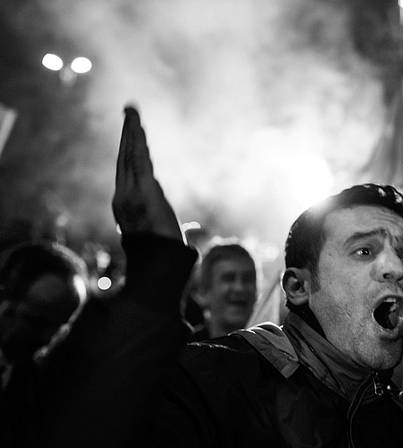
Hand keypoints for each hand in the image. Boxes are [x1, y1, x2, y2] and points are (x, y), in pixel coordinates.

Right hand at [112, 106, 183, 241]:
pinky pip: (141, 162)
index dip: (126, 147)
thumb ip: (152, 210)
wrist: (159, 262)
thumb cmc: (158, 250)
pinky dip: (138, 145)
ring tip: (132, 114)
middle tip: (130, 111)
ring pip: (130, 156)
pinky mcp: (146, 191)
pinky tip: (139, 130)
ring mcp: (132, 193)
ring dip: (132, 133)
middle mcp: (124, 195)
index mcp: (124, 201)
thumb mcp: (152, 226)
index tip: (130, 130)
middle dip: (127, 133)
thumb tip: (158, 203)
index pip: (124, 168)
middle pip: (124, 157)